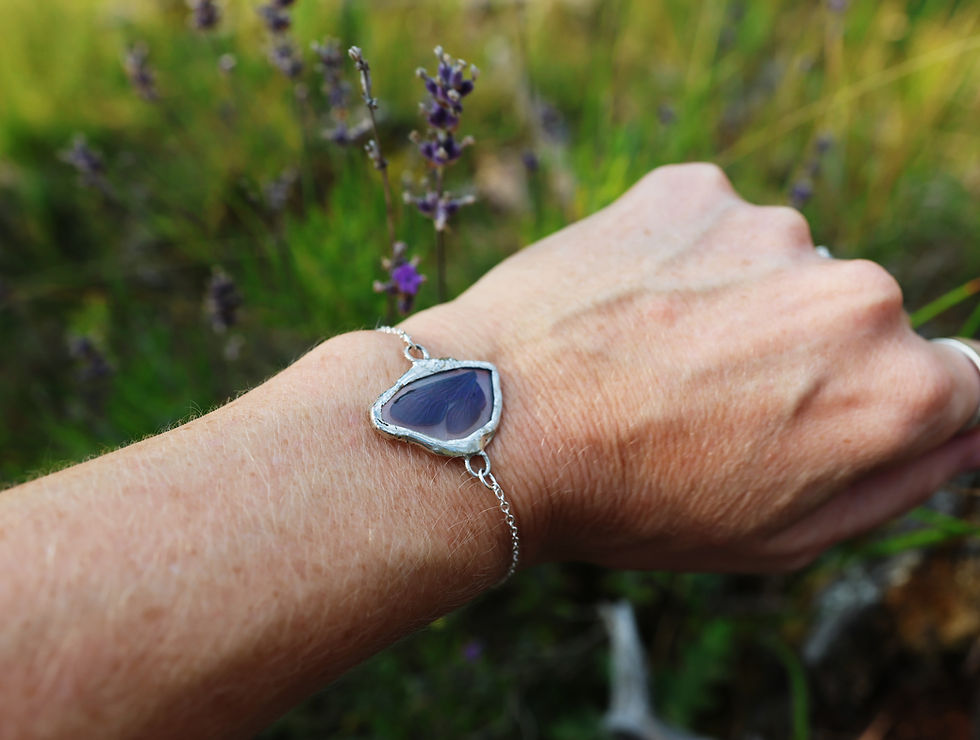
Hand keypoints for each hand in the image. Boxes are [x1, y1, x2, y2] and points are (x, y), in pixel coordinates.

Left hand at [405, 163, 979, 571]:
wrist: (495, 425)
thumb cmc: (632, 500)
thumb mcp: (780, 537)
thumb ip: (895, 480)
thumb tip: (956, 431)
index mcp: (895, 389)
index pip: (961, 383)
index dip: (890, 406)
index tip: (824, 415)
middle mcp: (854, 290)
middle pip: (863, 320)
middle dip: (807, 356)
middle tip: (709, 400)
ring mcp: (769, 228)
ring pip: (783, 268)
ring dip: (740, 305)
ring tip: (652, 356)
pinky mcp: (693, 190)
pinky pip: (713, 228)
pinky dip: (683, 261)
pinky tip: (626, 310)